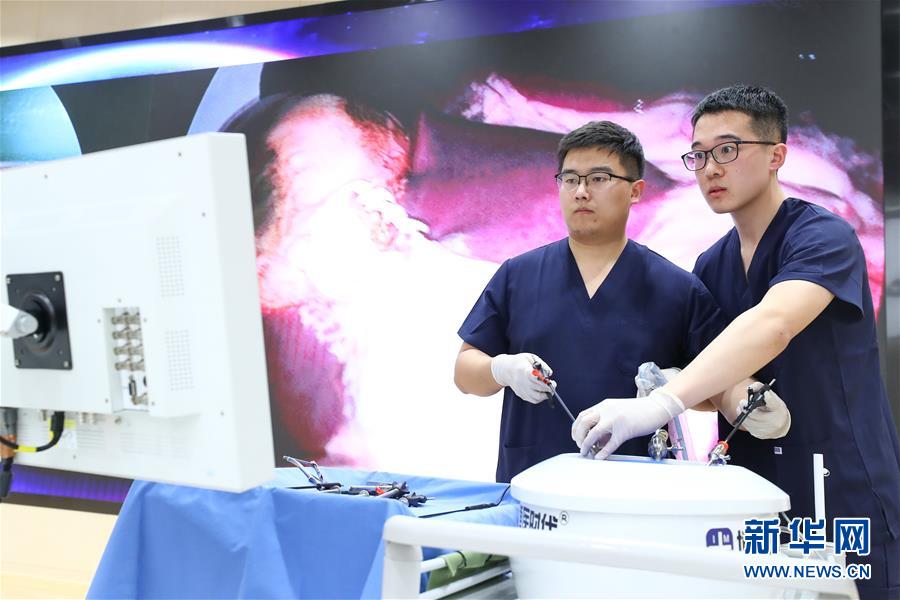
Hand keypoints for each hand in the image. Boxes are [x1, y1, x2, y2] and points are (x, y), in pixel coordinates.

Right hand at [490, 353, 554, 403]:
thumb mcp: (531, 357)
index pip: (536, 378)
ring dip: (545, 394)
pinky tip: (540, 391)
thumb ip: (542, 365)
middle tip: (553, 384)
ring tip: (547, 389)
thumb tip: (550, 374)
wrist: (505, 369)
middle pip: (539, 389)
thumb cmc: (521, 362)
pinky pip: (533, 400)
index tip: (552, 382)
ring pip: (537, 398)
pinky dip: (539, 397)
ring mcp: (521, 390)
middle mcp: (521, 382)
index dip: (546, 382)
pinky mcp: (521, 394)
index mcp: (524, 370)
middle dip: (549, 388)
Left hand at [571, 389, 685, 459]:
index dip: (576, 428)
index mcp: (604, 406)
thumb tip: (597, 441)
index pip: (583, 416)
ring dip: (587, 444)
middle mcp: (607, 410)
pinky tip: (599, 457)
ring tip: (586, 452)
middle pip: (584, 423)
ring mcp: (616, 420)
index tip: (576, 437)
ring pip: (594, 432)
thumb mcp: (617, 412)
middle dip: (578, 436)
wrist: (657, 407)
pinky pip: (611, 443)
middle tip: (580, 446)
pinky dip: (603, 452)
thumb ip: (606, 424)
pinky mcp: (625, 430)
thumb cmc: (639, 411)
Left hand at [738, 383, 790, 438]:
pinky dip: (745, 420)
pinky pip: (747, 426)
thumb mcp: (771, 397)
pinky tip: (746, 416)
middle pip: (755, 414)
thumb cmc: (774, 409)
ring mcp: (767, 430)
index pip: (773, 402)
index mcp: (779, 409)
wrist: (781, 426)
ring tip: (742, 408)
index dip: (767, 397)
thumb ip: (760, 388)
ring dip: (743, 413)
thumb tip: (748, 388)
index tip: (764, 393)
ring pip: (748, 421)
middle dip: (746, 407)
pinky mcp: (760, 435)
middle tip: (742, 402)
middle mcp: (775, 421)